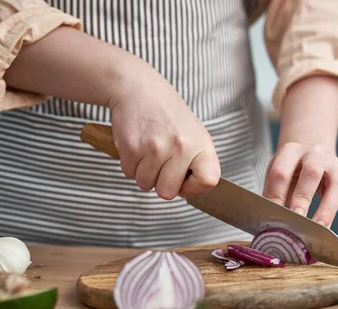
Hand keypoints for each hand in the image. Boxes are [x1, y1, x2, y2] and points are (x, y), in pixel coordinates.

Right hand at [2, 26, 220, 199]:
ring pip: (145, 184)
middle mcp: (180, 148)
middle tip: (161, 163)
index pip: (208, 181)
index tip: (186, 181)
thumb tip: (191, 190)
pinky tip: (137, 145)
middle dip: (161, 182)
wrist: (138, 88)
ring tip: (148, 150)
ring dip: (143, 172)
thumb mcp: (193, 132)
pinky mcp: (132, 148)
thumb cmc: (166, 113)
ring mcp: (155, 149)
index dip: (195, 188)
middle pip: (168, 192)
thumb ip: (195, 161)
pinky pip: (129, 173)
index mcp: (201, 144)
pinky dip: (130, 163)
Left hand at [264, 75, 337, 226]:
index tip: (272, 217)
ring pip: (330, 185)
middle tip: (295, 220)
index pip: (281, 173)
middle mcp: (311, 154)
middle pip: (308, 173)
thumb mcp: (278, 173)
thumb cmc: (291, 169)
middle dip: (301, 199)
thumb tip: (268, 220)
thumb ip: (274, 193)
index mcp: (290, 151)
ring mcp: (328, 162)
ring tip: (314, 227)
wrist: (312, 149)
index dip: (276, 196)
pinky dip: (331, 211)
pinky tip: (324, 226)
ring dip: (321, 207)